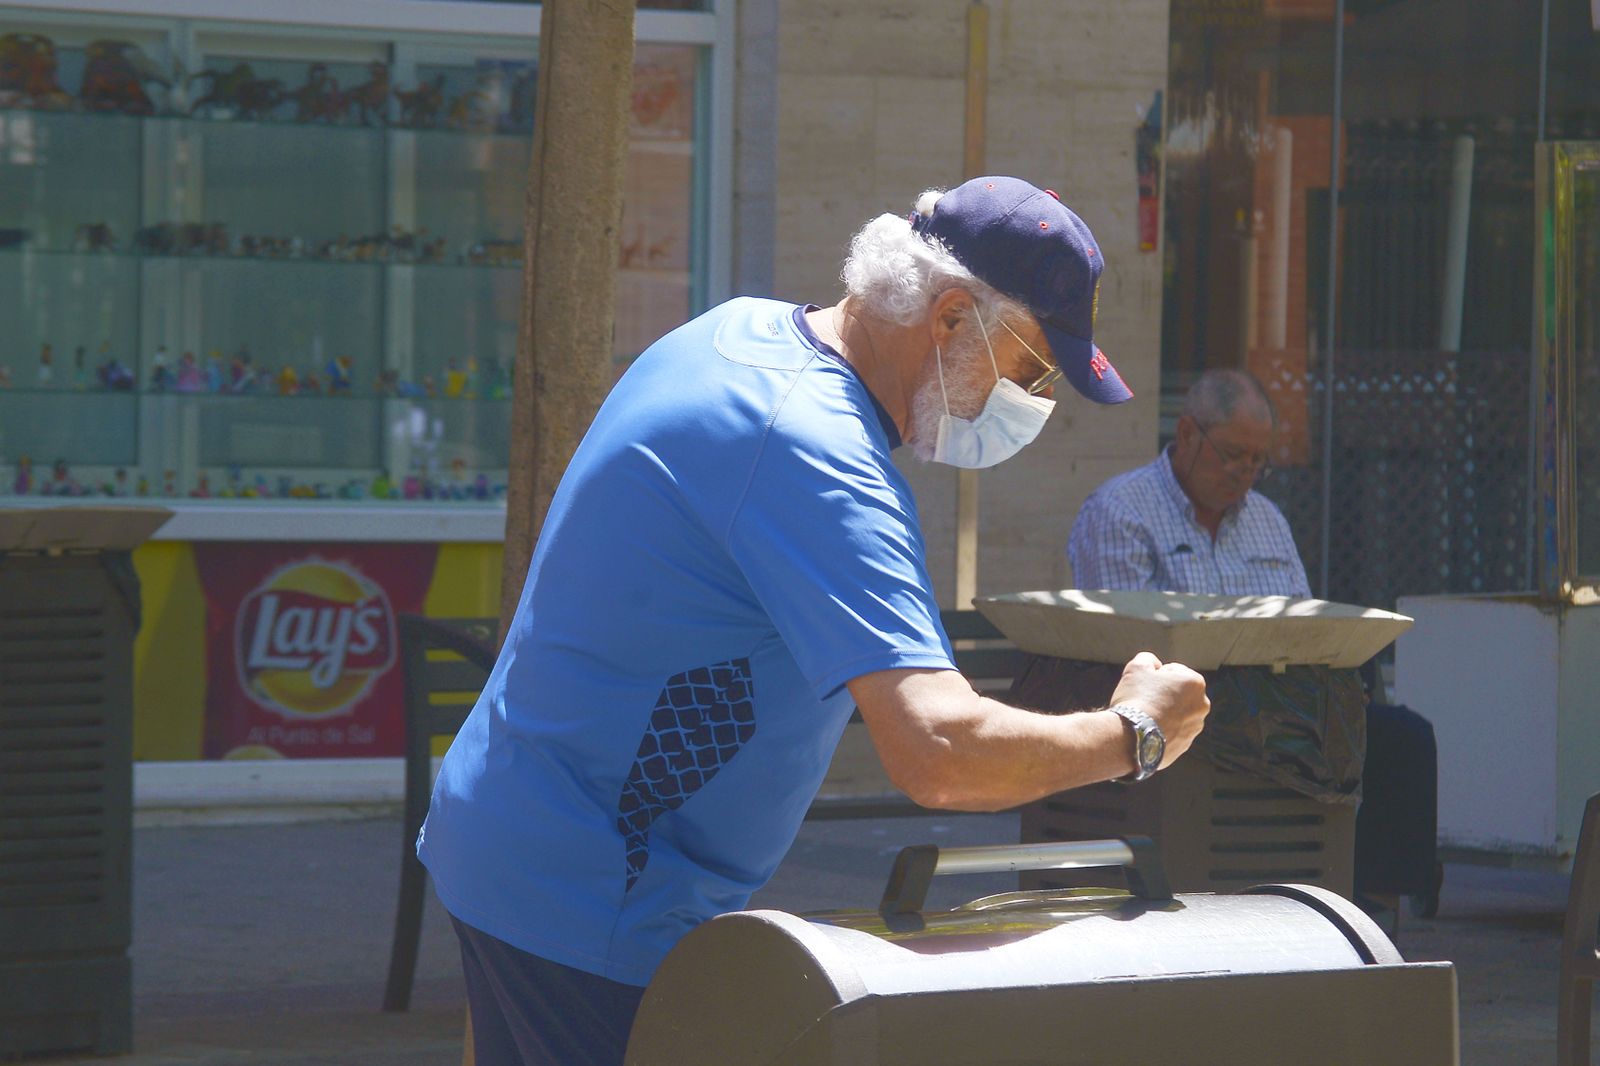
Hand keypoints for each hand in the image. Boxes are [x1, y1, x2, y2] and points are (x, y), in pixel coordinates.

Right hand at [1108, 651, 1208, 769]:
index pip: (1173, 671)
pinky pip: (1171, 733)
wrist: (1131, 738)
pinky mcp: (1184, 746)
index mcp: (1195, 683)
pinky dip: (1161, 731)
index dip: (1154, 675)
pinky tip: (1146, 731)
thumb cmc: (1136, 698)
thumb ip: (1148, 659)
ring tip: (1143, 718)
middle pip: (1177, 694)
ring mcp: (1194, 729)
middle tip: (1142, 700)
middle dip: (1163, 695)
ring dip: (1163, 713)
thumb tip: (1154, 665)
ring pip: (1176, 714)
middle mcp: (1201, 706)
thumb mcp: (1137, 667)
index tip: (1143, 685)